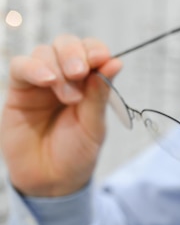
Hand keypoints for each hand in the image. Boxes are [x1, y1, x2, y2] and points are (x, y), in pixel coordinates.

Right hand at [0, 35, 121, 196]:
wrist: (51, 180)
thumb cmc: (76, 153)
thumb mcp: (94, 125)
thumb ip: (99, 94)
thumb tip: (116, 62)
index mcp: (89, 83)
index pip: (91, 52)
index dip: (95, 50)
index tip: (102, 58)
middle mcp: (65, 78)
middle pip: (66, 44)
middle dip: (75, 54)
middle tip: (80, 72)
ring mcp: (40, 82)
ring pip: (44, 53)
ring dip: (58, 68)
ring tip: (68, 97)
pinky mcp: (18, 90)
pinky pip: (21, 67)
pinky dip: (34, 68)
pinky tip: (47, 81)